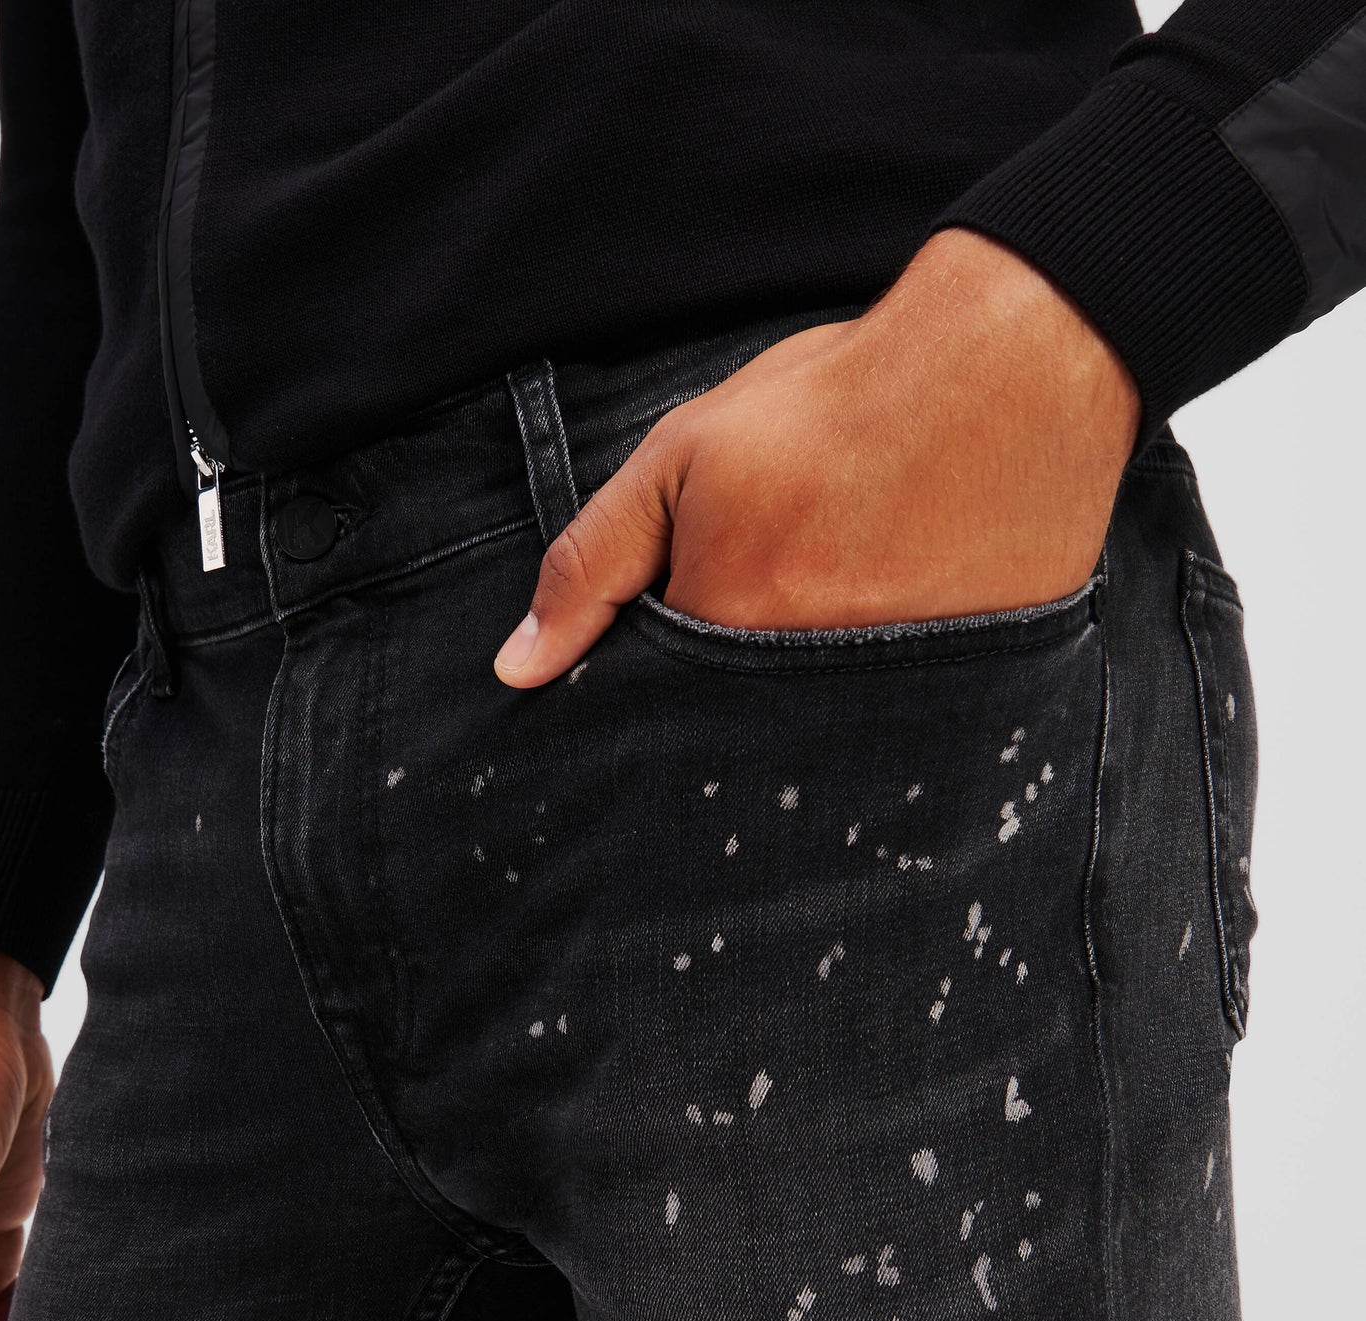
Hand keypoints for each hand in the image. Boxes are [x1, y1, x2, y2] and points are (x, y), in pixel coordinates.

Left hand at [494, 228, 1140, 684]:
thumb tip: (515, 670)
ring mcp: (892, 704)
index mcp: (722, 638)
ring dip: (806, 704)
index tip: (688, 634)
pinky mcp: (967, 699)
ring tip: (842, 603)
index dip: (659, 680)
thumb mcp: (681, 461)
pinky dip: (887, 708)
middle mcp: (802, 693)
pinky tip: (901, 626)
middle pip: (735, 737)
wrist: (1013, 370)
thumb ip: (589, 564)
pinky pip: (901, 735)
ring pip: (813, 743)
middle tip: (783, 597)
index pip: (656, 713)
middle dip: (730, 698)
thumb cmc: (837, 407)